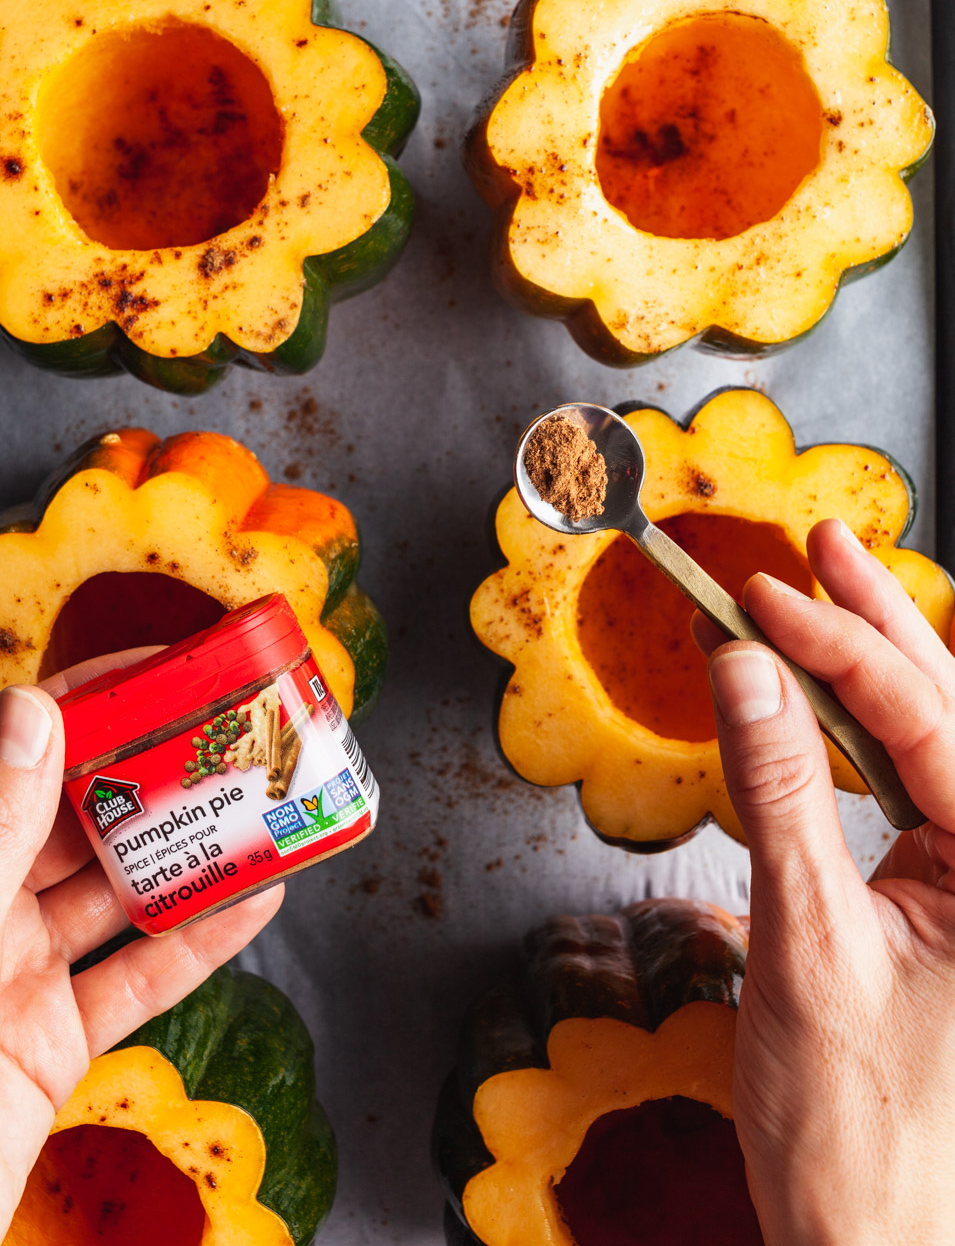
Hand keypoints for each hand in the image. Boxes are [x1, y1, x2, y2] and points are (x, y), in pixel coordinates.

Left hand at [0, 653, 281, 1245]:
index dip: (89, 697)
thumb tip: (32, 713)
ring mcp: (6, 975)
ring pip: (113, 892)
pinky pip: (132, 978)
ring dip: (185, 856)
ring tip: (256, 812)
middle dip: (153, 776)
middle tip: (228, 740)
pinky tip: (246, 904)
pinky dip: (193, 943)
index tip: (162, 670)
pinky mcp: (44, 1043)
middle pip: (74, 814)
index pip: (10, 748)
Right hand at [693, 518, 954, 1244]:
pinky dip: (863, 738)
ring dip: (875, 669)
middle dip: (883, 626)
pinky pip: (913, 794)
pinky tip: (829, 697)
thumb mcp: (806, 946)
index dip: (839, 645)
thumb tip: (744, 671)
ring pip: (935, 746)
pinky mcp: (948, 906)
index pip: (928, 721)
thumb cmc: (856, 1129)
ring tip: (829, 591)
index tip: (760, 598)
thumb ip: (778, 797)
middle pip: (949, 715)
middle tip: (824, 547)